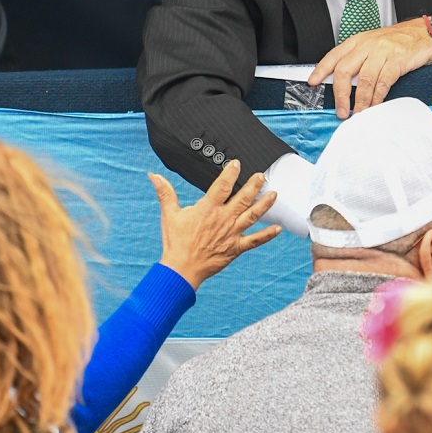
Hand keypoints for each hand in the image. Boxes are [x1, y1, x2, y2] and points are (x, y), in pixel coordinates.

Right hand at [151, 158, 282, 288]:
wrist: (182, 268)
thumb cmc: (175, 242)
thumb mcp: (169, 214)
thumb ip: (165, 193)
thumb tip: (153, 176)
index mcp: (208, 209)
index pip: (222, 186)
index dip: (230, 173)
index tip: (237, 163)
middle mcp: (223, 219)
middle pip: (243, 198)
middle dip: (254, 185)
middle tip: (262, 175)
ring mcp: (232, 233)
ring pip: (252, 216)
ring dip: (265, 204)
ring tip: (274, 194)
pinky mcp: (236, 248)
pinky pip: (255, 240)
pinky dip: (267, 235)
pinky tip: (278, 229)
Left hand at [310, 15, 431, 118]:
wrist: (425, 34)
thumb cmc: (398, 42)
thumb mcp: (374, 44)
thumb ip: (358, 59)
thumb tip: (343, 82)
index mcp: (358, 41)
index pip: (334, 55)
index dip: (321, 69)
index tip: (313, 82)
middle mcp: (367, 45)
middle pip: (345, 70)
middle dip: (340, 94)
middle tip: (341, 110)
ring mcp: (383, 52)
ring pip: (364, 80)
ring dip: (360, 101)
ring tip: (358, 113)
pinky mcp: (397, 60)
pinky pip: (383, 83)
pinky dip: (377, 98)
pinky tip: (374, 106)